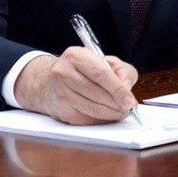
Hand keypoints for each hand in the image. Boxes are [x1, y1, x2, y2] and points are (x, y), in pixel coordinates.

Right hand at [13, 47, 138, 124]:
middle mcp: (64, 73)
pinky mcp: (62, 112)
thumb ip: (121, 70)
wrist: (47, 82)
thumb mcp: (102, 60)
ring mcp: (61, 94)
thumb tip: (127, 89)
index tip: (130, 101)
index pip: (101, 74)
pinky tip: (107, 115)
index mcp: (75, 56)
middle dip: (118, 104)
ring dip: (112, 114)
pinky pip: (88, 120)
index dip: (118, 89)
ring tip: (121, 112)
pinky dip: (102, 120)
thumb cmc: (80, 70)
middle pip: (98, 94)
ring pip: (94, 109)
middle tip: (129, 108)